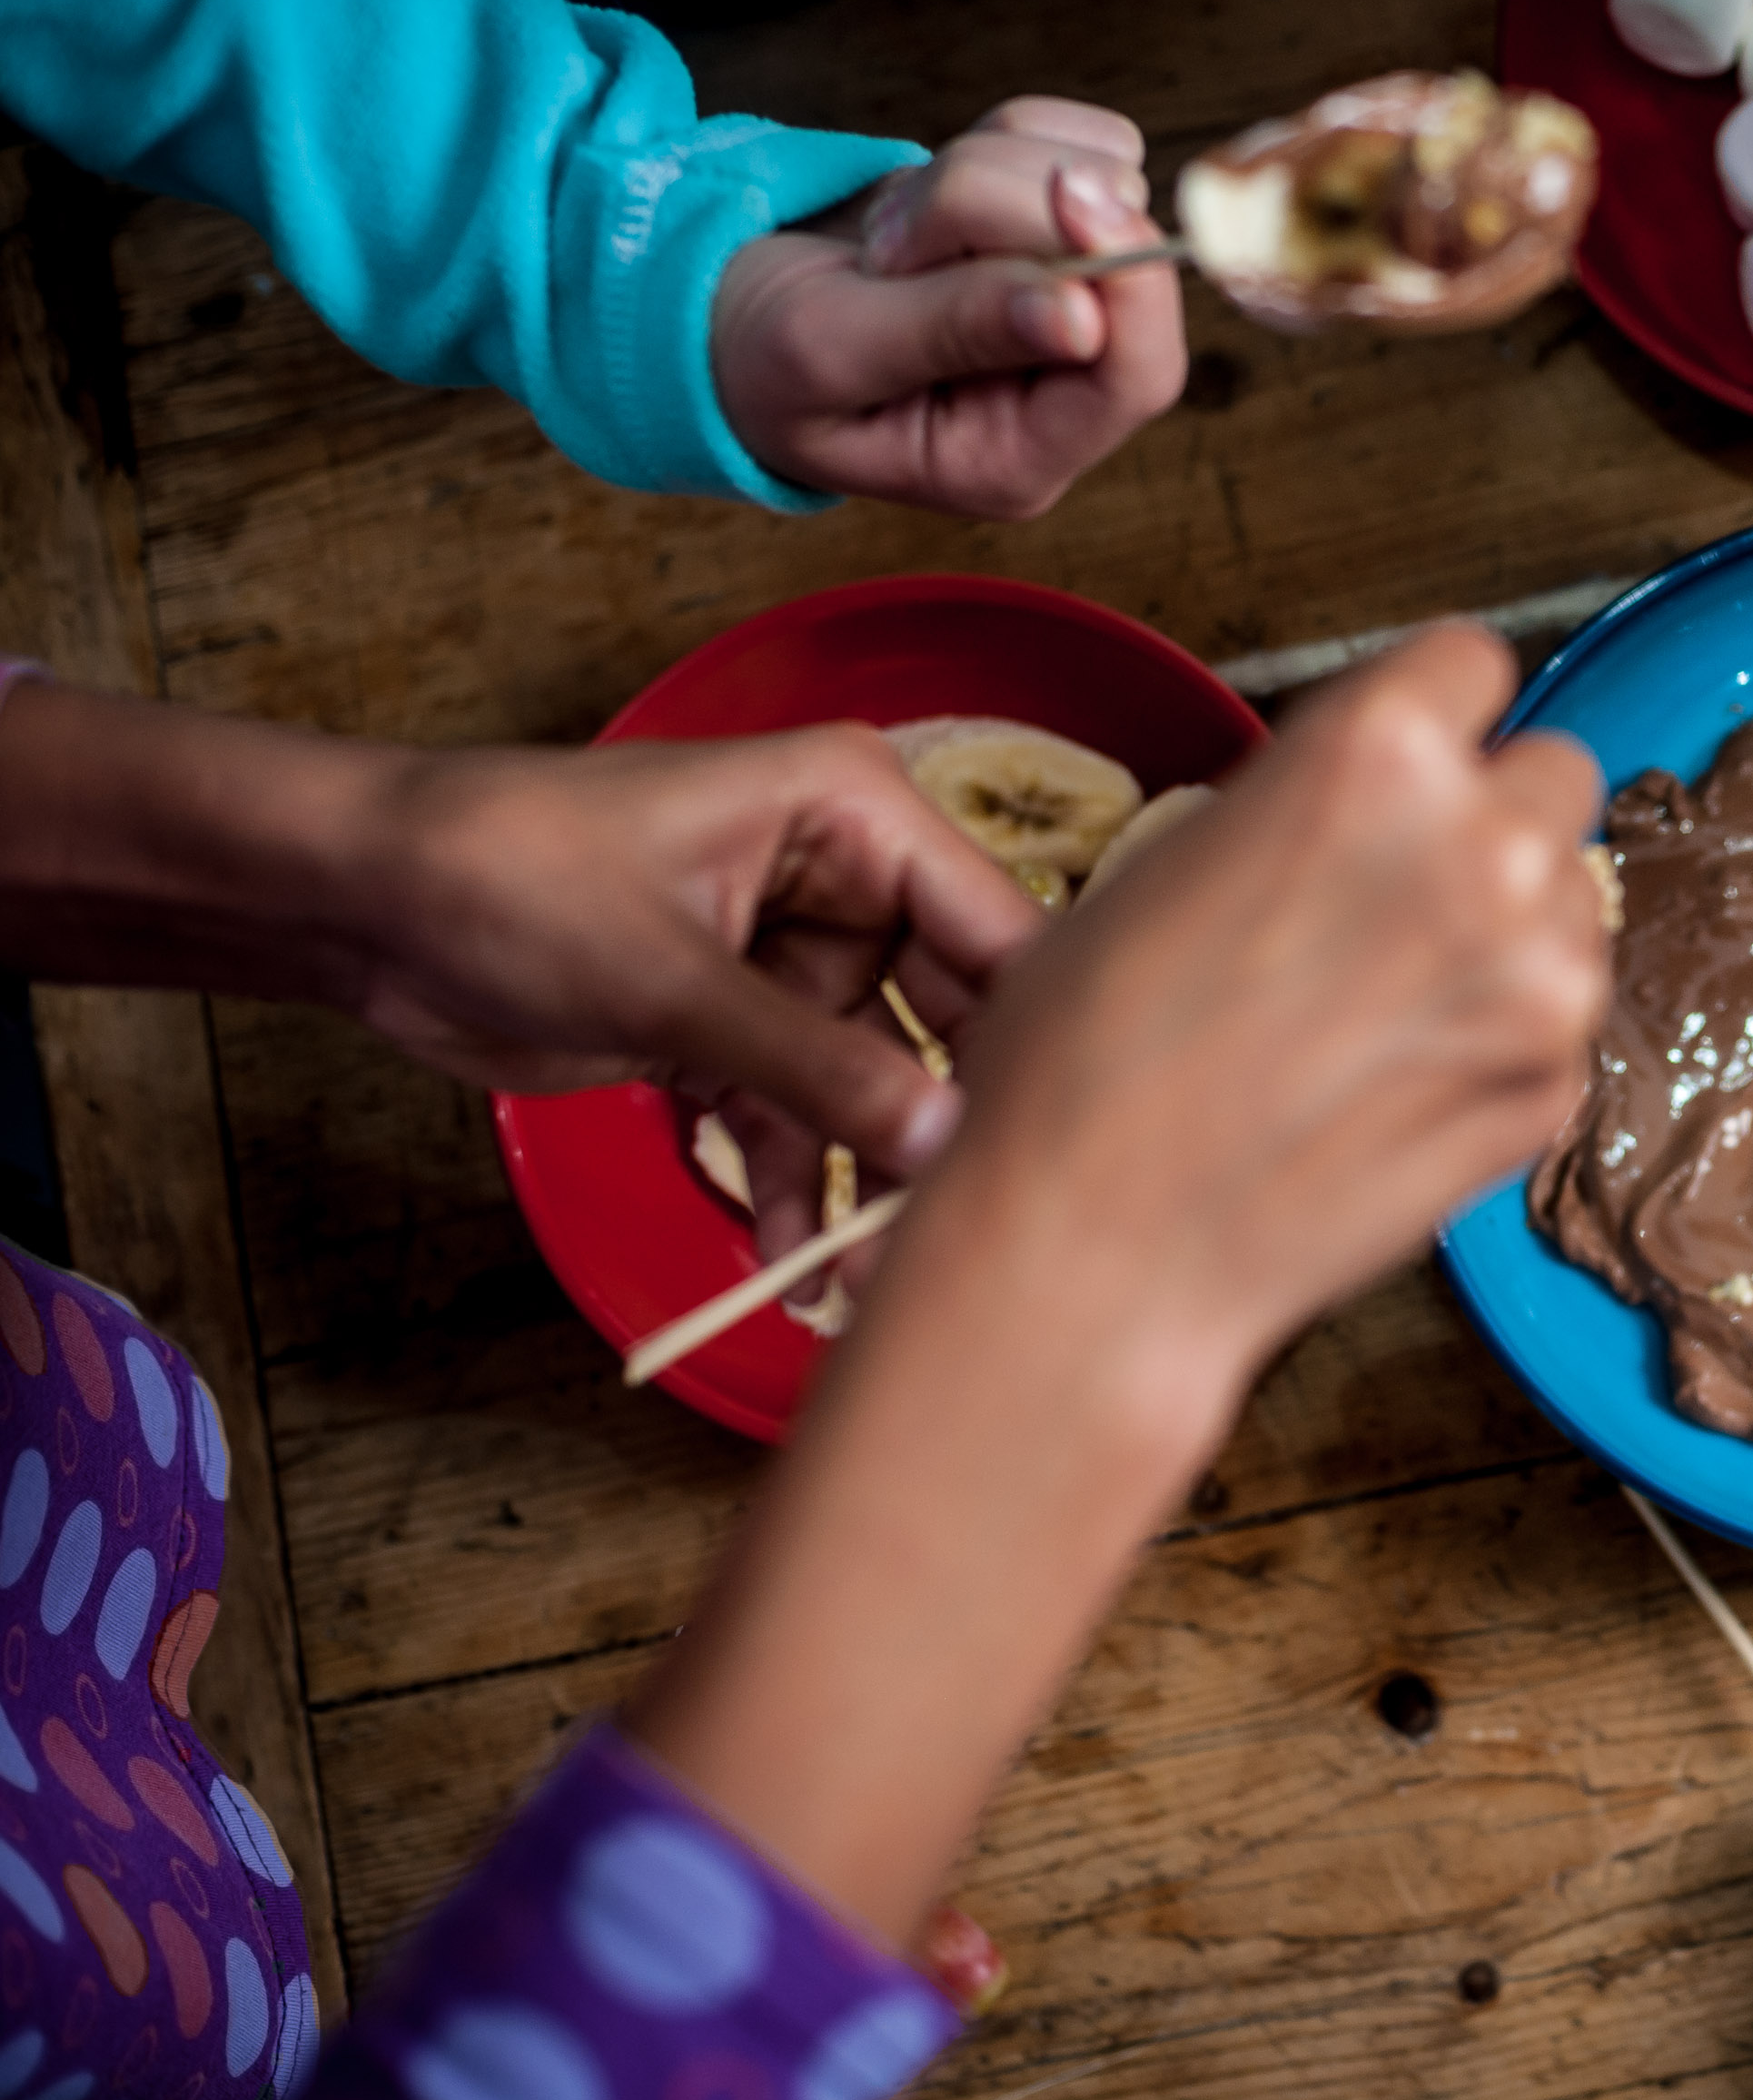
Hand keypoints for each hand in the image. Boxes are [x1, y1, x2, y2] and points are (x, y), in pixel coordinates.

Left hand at [356, 725, 1047, 1230]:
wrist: (360, 905)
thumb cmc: (507, 877)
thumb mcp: (672, 980)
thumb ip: (816, 1068)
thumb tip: (943, 1143)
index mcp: (855, 814)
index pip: (996, 927)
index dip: (1028, 1038)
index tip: (1046, 1153)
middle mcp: (846, 881)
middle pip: (952, 1018)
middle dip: (943, 1131)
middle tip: (955, 1239)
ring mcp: (793, 960)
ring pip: (874, 1086)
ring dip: (864, 1183)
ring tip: (865, 1285)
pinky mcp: (736, 1027)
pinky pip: (797, 1116)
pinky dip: (791, 1186)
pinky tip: (789, 1268)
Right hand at [712, 96, 1188, 518]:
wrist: (725, 300)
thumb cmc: (758, 353)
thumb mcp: (827, 350)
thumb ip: (954, 330)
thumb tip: (1083, 317)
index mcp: (1020, 455)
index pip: (1137, 375)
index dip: (1126, 280)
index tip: (1069, 194)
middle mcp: (1065, 382)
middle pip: (1117, 259)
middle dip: (1000, 212)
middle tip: (893, 246)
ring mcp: (1072, 293)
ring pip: (1104, 182)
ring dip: (983, 174)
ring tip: (896, 236)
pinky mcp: (1064, 222)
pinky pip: (1088, 141)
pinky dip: (1006, 139)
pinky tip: (930, 196)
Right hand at [915, 623, 1613, 1374]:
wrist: (1096, 1248)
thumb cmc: (1090, 1058)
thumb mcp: (1178, 854)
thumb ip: (1310, 803)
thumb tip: (1370, 803)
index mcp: (1379, 751)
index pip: (1473, 664)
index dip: (1433, 719)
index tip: (1414, 759)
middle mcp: (1485, 845)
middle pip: (1552, 774)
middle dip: (1492, 818)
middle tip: (1408, 887)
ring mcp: (1540, 977)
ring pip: (1576, 900)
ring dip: (1514, 928)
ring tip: (1389, 998)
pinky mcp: (1554, 1090)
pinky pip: (1561, 1023)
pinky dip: (1505, 1042)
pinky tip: (1399, 1080)